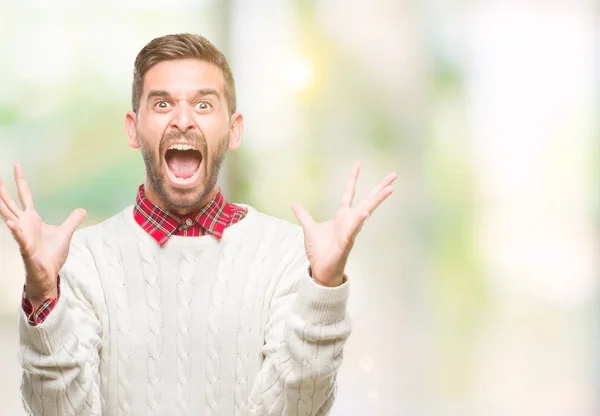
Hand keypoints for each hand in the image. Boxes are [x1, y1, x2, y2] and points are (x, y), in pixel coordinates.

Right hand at [0, 163, 86, 307]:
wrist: (49, 273)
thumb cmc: (52, 255)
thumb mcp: (66, 233)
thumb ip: (72, 220)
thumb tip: (82, 210)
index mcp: (32, 219)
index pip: (25, 196)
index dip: (20, 181)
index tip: (16, 165)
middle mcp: (24, 224)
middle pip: (10, 203)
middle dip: (2, 190)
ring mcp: (23, 236)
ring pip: (9, 218)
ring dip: (2, 206)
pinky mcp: (27, 249)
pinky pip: (20, 239)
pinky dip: (16, 232)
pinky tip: (11, 224)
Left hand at [292, 162, 396, 286]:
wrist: (320, 270)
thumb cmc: (319, 251)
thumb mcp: (308, 228)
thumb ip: (304, 215)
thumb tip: (295, 204)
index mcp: (342, 216)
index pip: (348, 192)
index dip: (352, 178)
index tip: (357, 164)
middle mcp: (349, 220)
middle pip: (367, 199)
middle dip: (380, 188)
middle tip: (394, 175)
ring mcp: (350, 230)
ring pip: (366, 211)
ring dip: (377, 200)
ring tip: (389, 189)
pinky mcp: (347, 242)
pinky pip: (354, 229)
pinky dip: (359, 221)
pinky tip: (365, 212)